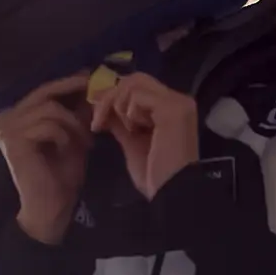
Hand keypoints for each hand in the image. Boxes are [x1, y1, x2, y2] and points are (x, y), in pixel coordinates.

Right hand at [0, 74, 92, 244]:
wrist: (51, 209)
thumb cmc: (61, 174)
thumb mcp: (72, 134)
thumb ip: (75, 110)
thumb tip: (90, 79)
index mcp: (15, 115)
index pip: (42, 89)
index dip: (67, 82)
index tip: (90, 77)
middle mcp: (5, 118)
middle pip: (44, 92)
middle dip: (72, 91)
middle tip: (94, 90)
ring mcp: (6, 128)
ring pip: (50, 108)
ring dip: (73, 123)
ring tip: (86, 140)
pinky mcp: (13, 140)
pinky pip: (48, 125)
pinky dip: (64, 135)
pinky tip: (68, 150)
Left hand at [90, 72, 197, 199]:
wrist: (171, 195)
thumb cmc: (154, 176)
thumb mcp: (131, 143)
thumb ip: (120, 123)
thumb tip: (103, 106)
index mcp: (170, 108)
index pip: (138, 87)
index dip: (114, 97)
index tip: (98, 118)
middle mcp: (177, 100)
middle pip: (135, 79)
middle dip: (110, 97)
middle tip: (98, 122)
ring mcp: (177, 102)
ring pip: (133, 83)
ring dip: (117, 105)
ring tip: (123, 130)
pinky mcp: (172, 108)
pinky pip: (138, 95)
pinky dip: (128, 111)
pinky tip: (134, 130)